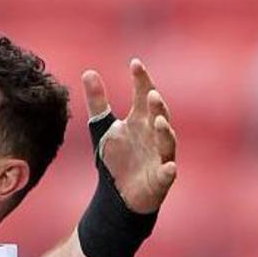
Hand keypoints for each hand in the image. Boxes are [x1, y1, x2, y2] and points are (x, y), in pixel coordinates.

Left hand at [82, 59, 177, 213]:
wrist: (118, 193)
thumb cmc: (117, 157)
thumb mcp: (103, 128)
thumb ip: (98, 101)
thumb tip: (88, 71)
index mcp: (140, 120)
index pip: (143, 94)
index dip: (141, 79)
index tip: (135, 63)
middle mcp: (153, 134)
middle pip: (159, 115)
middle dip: (157, 105)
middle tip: (151, 93)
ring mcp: (160, 155)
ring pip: (167, 141)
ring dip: (165, 131)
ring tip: (159, 121)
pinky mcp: (161, 178)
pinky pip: (168, 173)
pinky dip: (169, 170)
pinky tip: (169, 167)